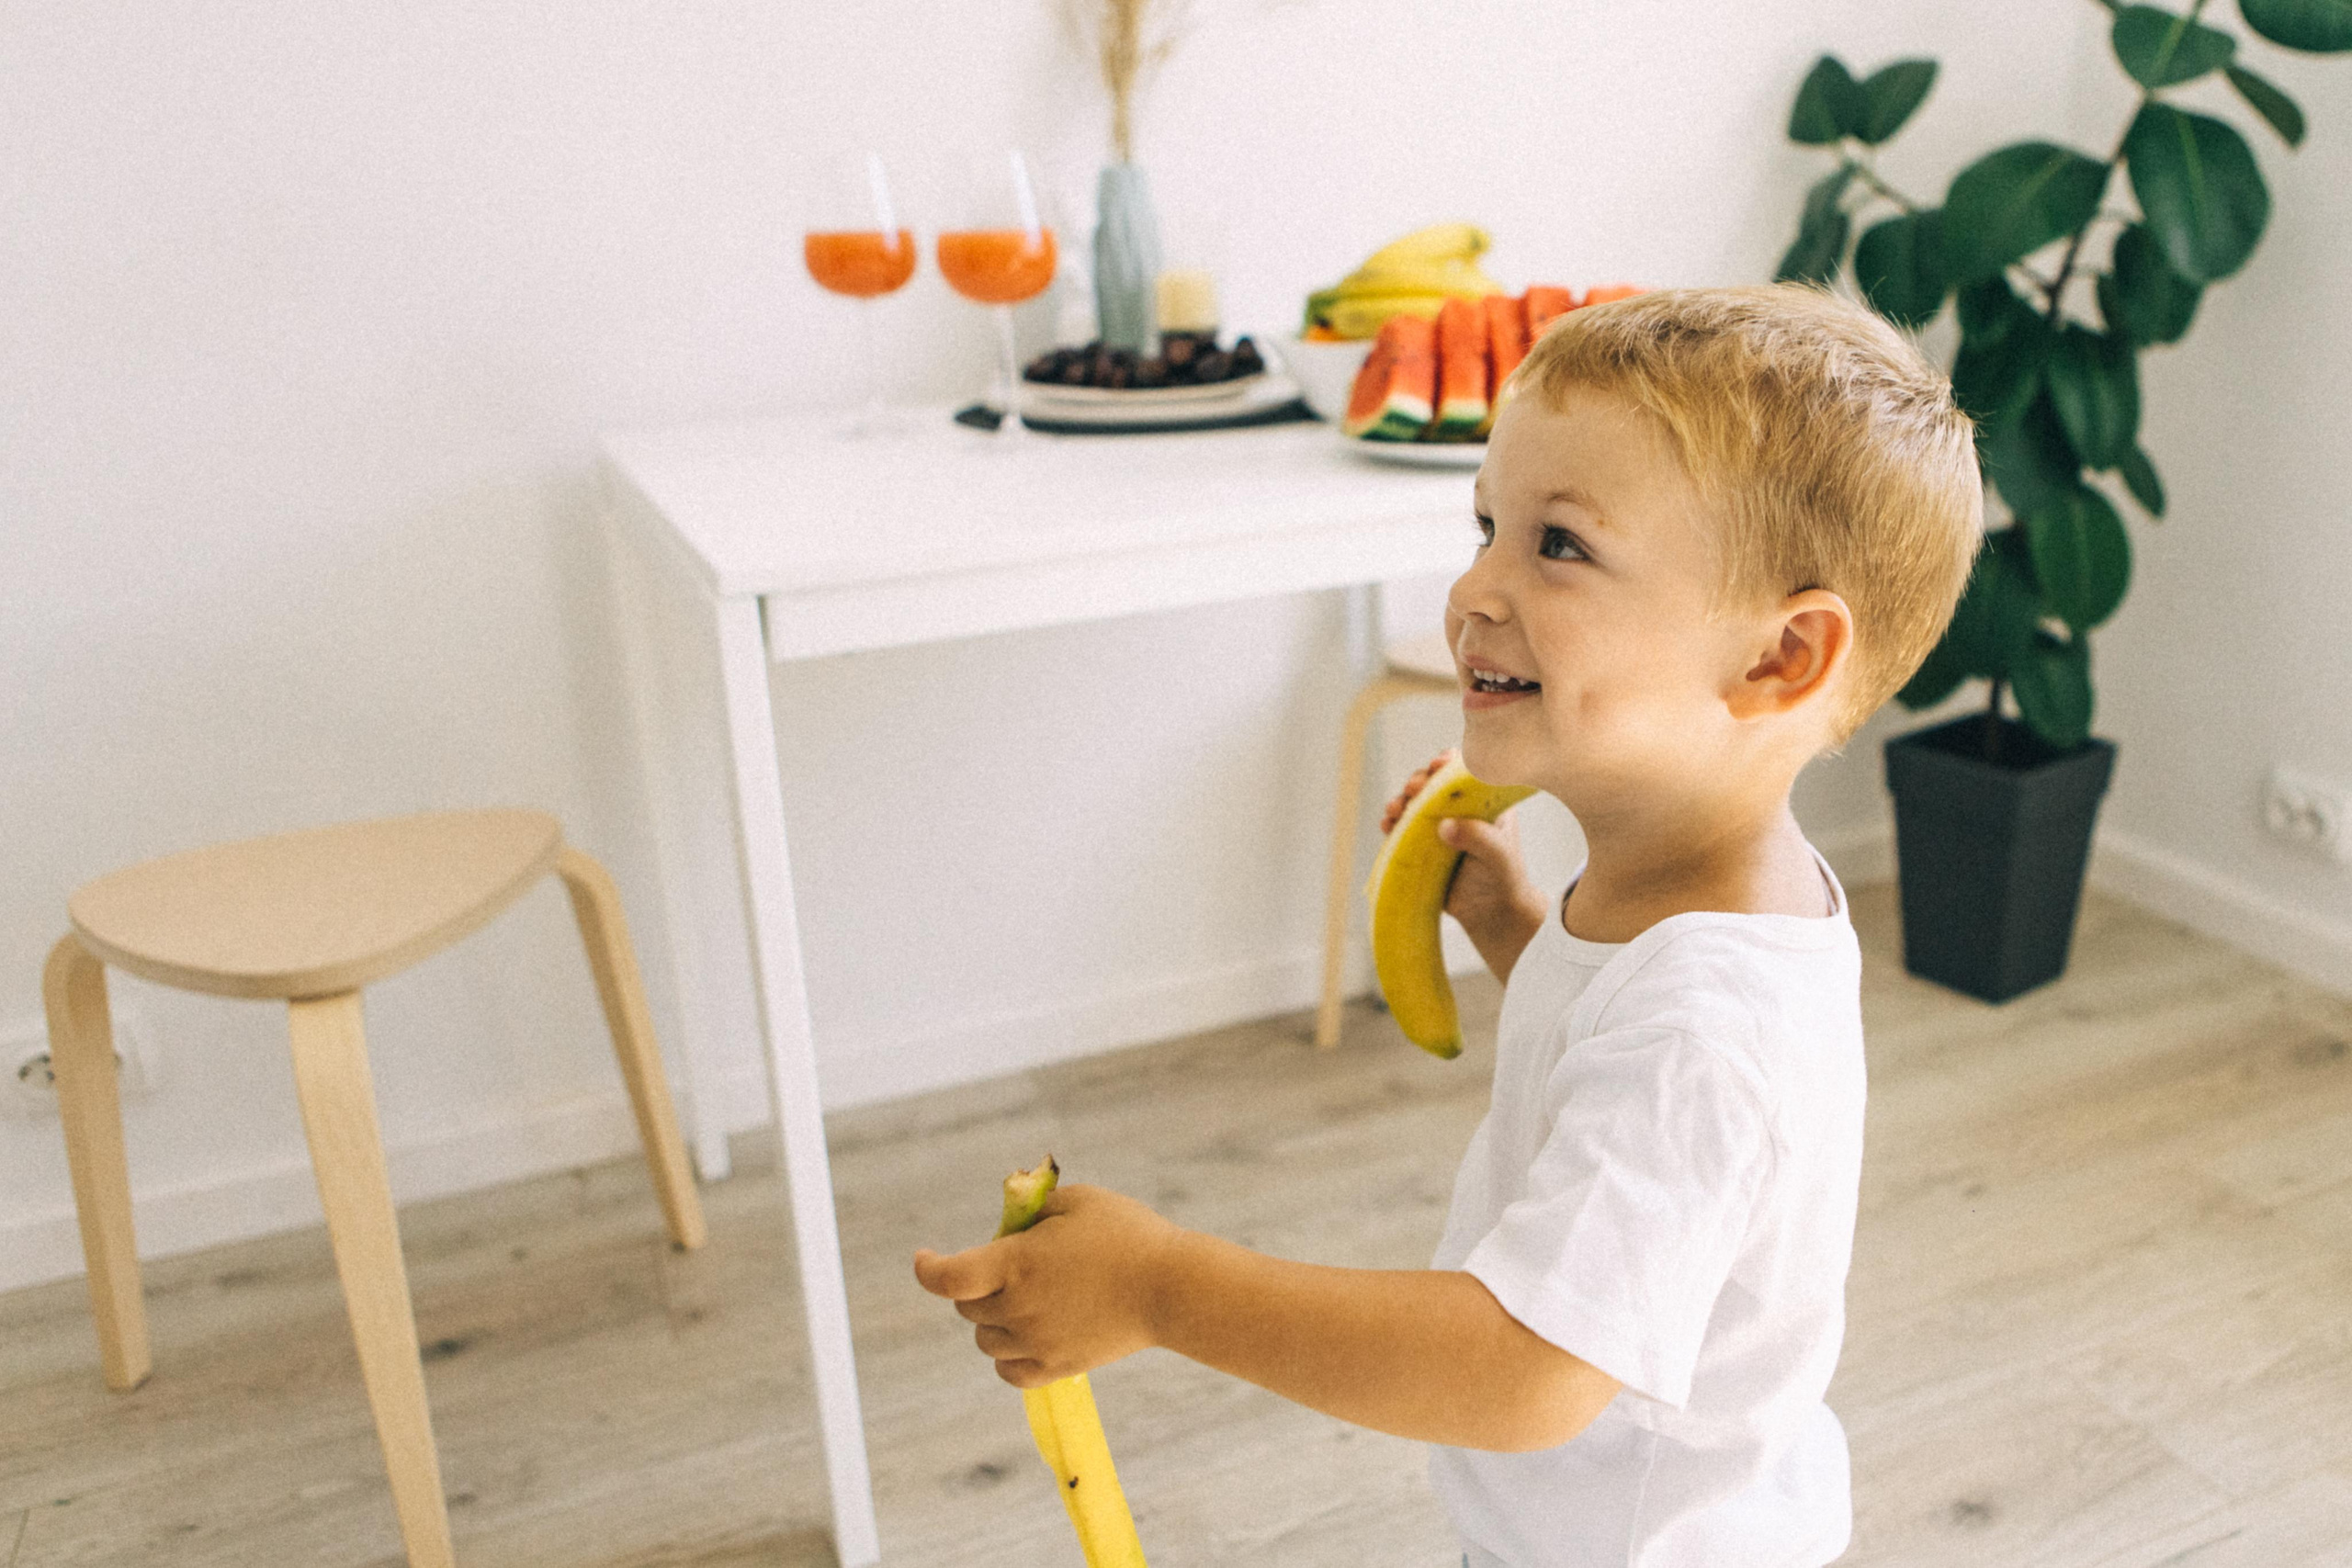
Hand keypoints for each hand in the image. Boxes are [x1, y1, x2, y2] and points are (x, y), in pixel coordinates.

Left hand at [912, 1183, 1181, 1388]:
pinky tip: (1024, 1336)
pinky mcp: (1058, 1366)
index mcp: (1016, 1264)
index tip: (925, 1258)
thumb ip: (1035, 1210)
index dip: (927, 1268)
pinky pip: (1011, 1372)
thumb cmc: (1126, 1233)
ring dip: (993, 1319)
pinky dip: (1008, 1356)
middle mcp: (1018, 1307)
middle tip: (1015, 1266)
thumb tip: (1011, 1225)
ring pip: (986, 1340)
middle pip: (969, 1306)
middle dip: (979, 1284)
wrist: (1170, 1287)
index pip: (948, 1278)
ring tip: (1026, 1298)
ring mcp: (1036, 1342)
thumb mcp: (1077, 1200)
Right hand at [1379, 750, 1546, 953]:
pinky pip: (1401, 829)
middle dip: (1418, 781)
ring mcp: (1436, 826)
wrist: (1490, 914)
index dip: (1448, 762)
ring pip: (1413, 804)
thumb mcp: (1497, 856)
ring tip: (1394, 810)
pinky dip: (1392, 824)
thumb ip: (1478, 838)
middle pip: (1432, 783)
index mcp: (1482, 802)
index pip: (1463, 772)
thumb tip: (1445, 825)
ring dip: (1400, 801)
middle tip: (1413, 789)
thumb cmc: (1502, 879)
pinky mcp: (1420, 845)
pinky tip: (1387, 826)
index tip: (1437, 765)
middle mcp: (1457, 808)